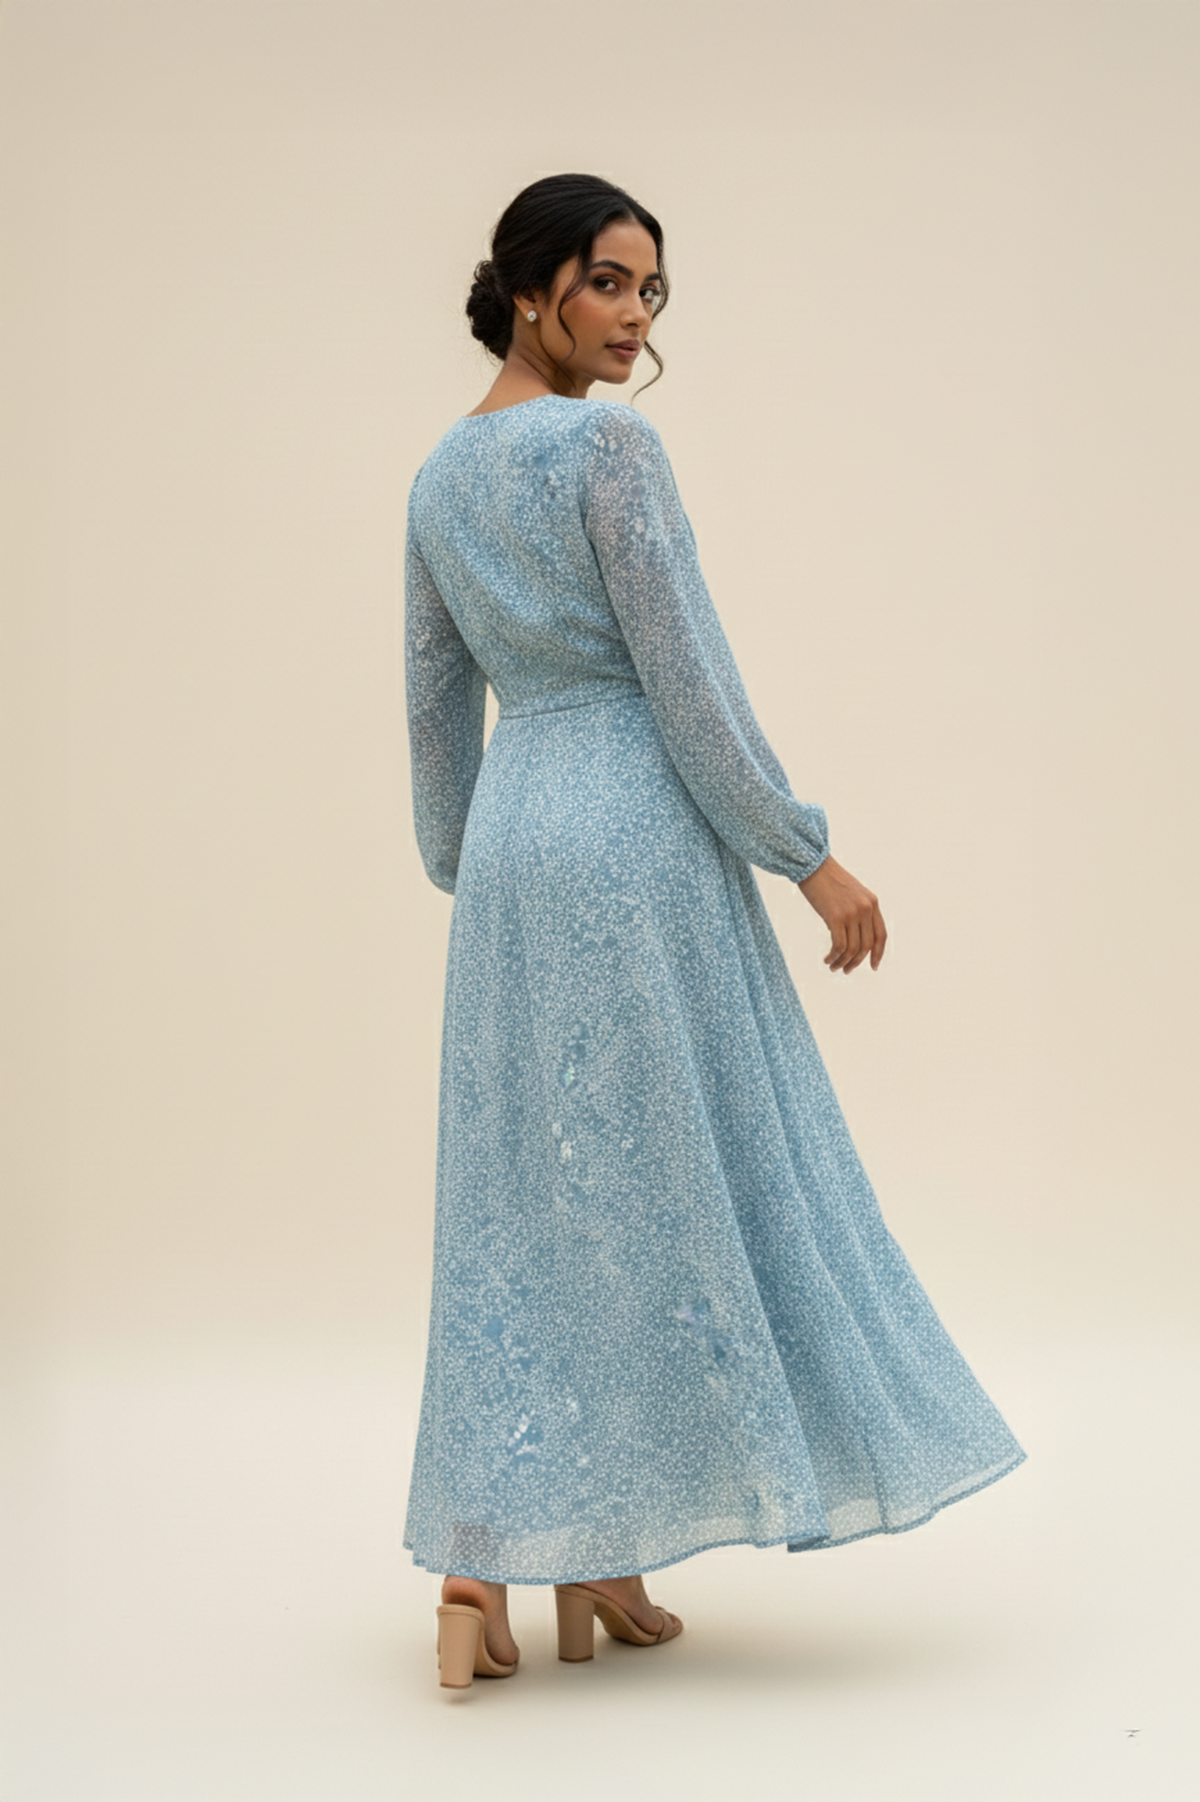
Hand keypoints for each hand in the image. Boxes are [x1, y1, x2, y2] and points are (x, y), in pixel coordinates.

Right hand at [797, 854, 886, 973]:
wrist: (812, 866)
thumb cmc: (828, 879)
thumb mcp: (851, 893)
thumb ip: (858, 911)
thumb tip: (854, 936)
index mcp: (872, 902)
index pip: (881, 935)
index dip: (878, 953)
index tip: (872, 966)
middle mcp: (866, 908)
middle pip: (867, 945)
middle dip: (857, 962)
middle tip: (846, 970)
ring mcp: (852, 913)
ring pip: (853, 949)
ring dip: (843, 962)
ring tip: (833, 967)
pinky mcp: (836, 917)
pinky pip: (839, 946)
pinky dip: (834, 957)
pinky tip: (827, 959)